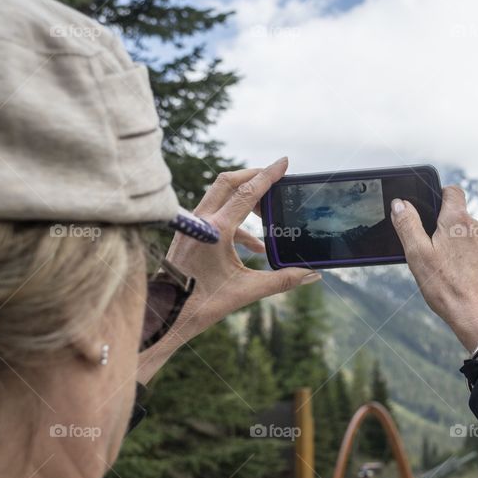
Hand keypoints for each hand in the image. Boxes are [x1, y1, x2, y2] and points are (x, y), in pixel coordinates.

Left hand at [137, 157, 320, 382]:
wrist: (166, 315)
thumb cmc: (201, 304)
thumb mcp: (246, 292)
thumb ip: (282, 281)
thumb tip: (312, 275)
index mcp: (216, 230)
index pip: (247, 192)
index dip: (268, 175)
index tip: (284, 162)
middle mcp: (201, 221)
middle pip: (228, 181)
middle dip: (253, 175)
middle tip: (275, 177)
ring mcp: (193, 226)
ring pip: (220, 195)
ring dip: (245, 197)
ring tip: (268, 210)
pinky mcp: (190, 234)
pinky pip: (216, 216)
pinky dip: (238, 223)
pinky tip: (256, 245)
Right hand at [390, 185, 477, 355]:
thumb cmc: (446, 287)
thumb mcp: (417, 254)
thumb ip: (407, 225)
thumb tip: (400, 204)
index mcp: (457, 219)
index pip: (452, 190)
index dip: (438, 195)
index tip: (428, 210)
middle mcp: (477, 226)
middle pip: (457, 214)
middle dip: (442, 226)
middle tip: (429, 248)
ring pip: (467, 233)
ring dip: (455, 242)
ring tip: (443, 267)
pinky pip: (476, 249)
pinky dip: (466, 257)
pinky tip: (457, 276)